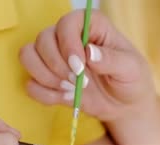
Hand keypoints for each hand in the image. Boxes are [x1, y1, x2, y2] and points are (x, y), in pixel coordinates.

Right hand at [19, 9, 155, 121]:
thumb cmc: (131, 81)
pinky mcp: (47, 79)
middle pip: (43, 40)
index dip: (68, 44)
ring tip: (70, 90)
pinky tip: (64, 98)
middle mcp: (68, 37)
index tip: (79, 67)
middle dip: (56, 65)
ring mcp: (54, 58)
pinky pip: (30, 84)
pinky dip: (44, 94)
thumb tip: (89, 53)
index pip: (67, 23)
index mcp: (91, 25)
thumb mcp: (131, 69)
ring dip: (45, 77)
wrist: (124, 105)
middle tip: (77, 82)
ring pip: (28, 57)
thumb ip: (112, 59)